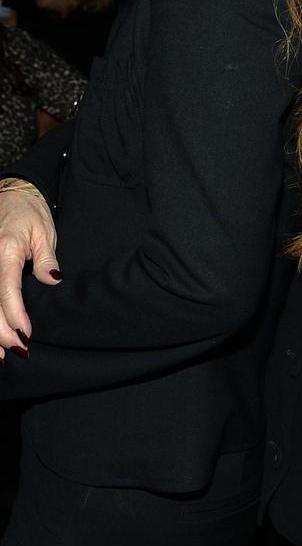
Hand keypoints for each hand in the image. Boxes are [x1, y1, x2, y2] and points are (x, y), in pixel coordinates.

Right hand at [0, 185, 60, 356]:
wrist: (12, 195)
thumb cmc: (30, 213)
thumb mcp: (45, 232)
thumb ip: (45, 259)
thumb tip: (52, 279)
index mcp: (5, 249)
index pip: (6, 287)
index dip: (14, 313)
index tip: (25, 333)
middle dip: (0, 330)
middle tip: (17, 350)